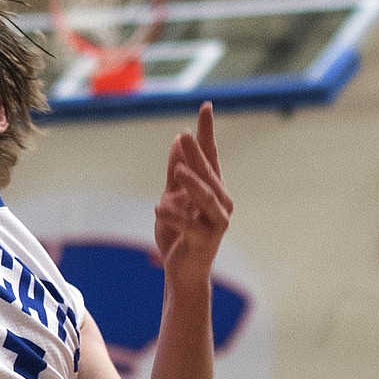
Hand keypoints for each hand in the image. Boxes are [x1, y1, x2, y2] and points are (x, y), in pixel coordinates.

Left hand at [152, 103, 231, 286]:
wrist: (184, 272)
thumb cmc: (179, 235)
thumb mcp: (174, 198)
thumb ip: (176, 173)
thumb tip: (178, 141)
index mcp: (213, 189)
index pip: (210, 155)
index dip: (207, 131)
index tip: (205, 106)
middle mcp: (220, 202)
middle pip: (208, 173)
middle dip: (197, 153)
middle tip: (183, 134)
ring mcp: (216, 222)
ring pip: (205, 198)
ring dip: (192, 183)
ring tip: (177, 170)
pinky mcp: (205, 241)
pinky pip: (189, 226)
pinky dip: (174, 217)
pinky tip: (158, 208)